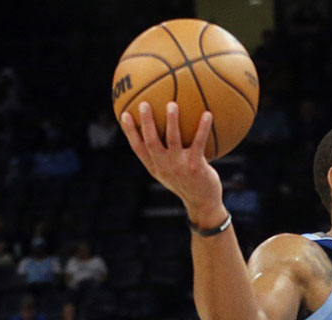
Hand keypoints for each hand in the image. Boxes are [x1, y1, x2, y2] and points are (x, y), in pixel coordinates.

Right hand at [120, 102, 225, 224]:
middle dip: (146, 122)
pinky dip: (203, 128)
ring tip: (172, 104)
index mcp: (154, 166)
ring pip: (172, 139)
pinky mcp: (196, 166)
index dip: (129, 131)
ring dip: (171, 121)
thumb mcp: (169, 172)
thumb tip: (160, 133)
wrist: (202, 203)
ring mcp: (179, 166)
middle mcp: (164, 166)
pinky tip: (207, 114)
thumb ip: (162, 156)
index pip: (137, 147)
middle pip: (151, 141)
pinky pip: (199, 142)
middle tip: (144, 104)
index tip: (124, 114)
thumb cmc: (186, 183)